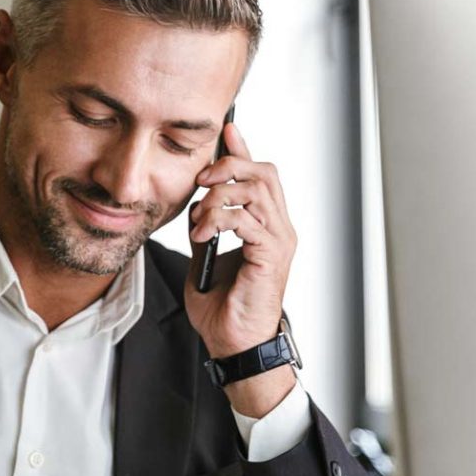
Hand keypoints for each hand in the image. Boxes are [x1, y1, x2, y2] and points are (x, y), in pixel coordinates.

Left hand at [185, 123, 297, 416]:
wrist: (233, 344)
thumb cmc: (223, 310)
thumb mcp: (204, 258)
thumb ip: (206, 228)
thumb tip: (196, 204)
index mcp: (266, 227)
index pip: (260, 175)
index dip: (243, 150)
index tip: (225, 131)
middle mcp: (279, 229)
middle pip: (263, 172)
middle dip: (229, 165)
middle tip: (200, 179)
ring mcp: (279, 241)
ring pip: (257, 190)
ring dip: (220, 195)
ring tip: (198, 216)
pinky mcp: (271, 255)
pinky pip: (247, 219)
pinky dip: (220, 219)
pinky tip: (203, 234)